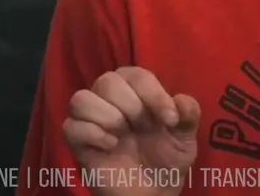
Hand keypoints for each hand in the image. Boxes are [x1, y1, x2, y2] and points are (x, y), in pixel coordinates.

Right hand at [63, 67, 200, 195]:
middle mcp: (110, 101)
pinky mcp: (78, 144)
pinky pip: (70, 127)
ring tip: (122, 134)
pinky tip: (110, 146)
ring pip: (80, 99)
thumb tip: (182, 101)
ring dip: (106, 115)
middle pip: (107, 81)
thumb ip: (189, 116)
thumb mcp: (185, 139)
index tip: (170, 120)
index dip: (154, 93)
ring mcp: (91, 122)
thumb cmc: (165, 161)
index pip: (136, 74)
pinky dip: (91, 133)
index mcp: (135, 93)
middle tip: (143, 127)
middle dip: (130, 104)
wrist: (152, 194)